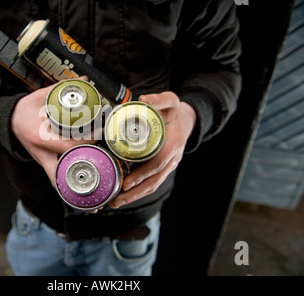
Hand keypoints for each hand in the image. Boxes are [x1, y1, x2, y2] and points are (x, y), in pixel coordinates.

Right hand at [11, 79, 96, 185]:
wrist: (9, 122)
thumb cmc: (26, 110)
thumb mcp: (40, 96)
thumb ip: (62, 88)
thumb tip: (84, 79)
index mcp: (40, 137)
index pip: (71, 145)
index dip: (89, 140)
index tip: (99, 132)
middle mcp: (41, 154)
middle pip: (66, 171)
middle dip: (86, 166)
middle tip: (101, 156)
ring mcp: (42, 162)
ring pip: (59, 181)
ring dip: (77, 178)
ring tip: (96, 172)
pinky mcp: (44, 165)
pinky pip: (57, 178)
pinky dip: (69, 180)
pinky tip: (83, 182)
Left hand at [109, 91, 196, 208]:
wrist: (187, 121)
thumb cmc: (175, 112)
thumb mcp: (171, 100)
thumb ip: (159, 99)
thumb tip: (143, 99)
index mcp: (173, 144)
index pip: (157, 163)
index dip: (142, 174)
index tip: (127, 182)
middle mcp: (172, 159)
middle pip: (154, 181)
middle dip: (135, 193)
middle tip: (116, 201)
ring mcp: (168, 166)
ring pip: (152, 185)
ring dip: (135, 196)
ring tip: (116, 203)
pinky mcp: (163, 169)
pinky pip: (151, 183)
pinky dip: (138, 191)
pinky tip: (124, 195)